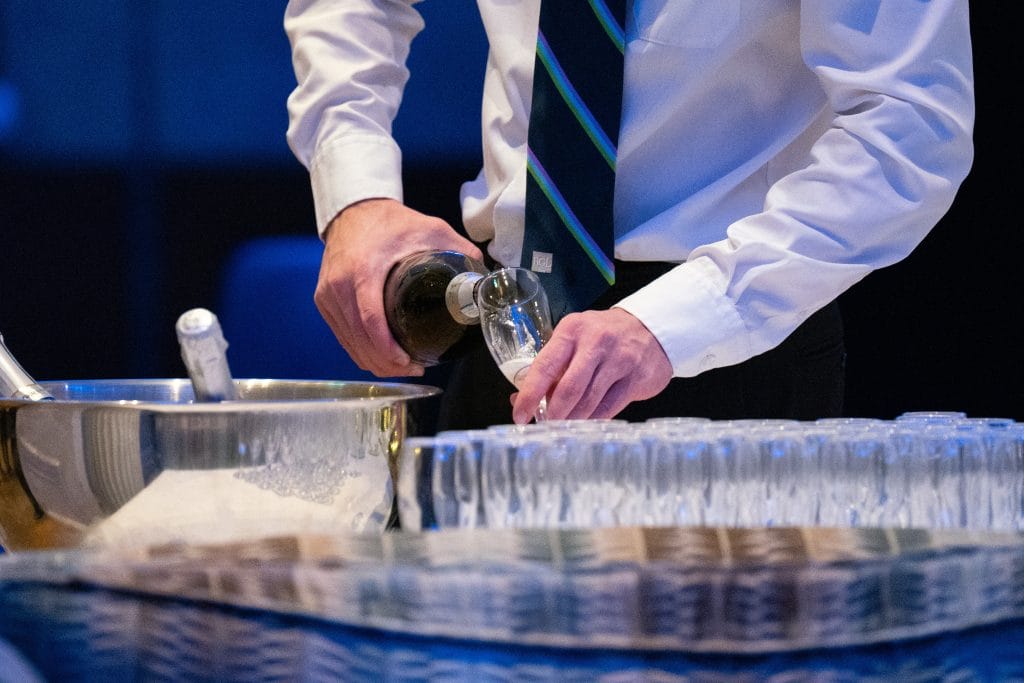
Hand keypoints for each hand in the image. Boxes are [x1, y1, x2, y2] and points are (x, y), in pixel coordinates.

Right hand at [315, 198, 483, 376]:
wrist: (353, 210)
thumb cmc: (390, 221)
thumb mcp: (429, 228)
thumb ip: (459, 248)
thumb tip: (482, 275)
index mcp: (362, 271)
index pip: (371, 320)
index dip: (388, 349)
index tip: (408, 361)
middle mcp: (337, 287)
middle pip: (360, 339)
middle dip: (386, 363)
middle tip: (414, 368)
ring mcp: (327, 296)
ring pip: (349, 343)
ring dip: (374, 361)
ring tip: (402, 366)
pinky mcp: (323, 301)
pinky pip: (342, 336)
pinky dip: (361, 351)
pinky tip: (381, 357)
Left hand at [511, 308, 672, 422]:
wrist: (650, 329)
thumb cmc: (602, 337)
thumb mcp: (574, 340)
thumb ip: (550, 368)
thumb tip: (519, 399)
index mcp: (572, 330)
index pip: (544, 366)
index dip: (529, 395)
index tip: (519, 416)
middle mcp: (596, 342)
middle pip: (569, 389)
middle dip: (553, 414)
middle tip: (544, 427)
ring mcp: (619, 360)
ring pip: (589, 402)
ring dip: (572, 420)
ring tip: (563, 428)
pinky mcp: (636, 378)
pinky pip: (609, 408)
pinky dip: (593, 420)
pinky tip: (585, 424)